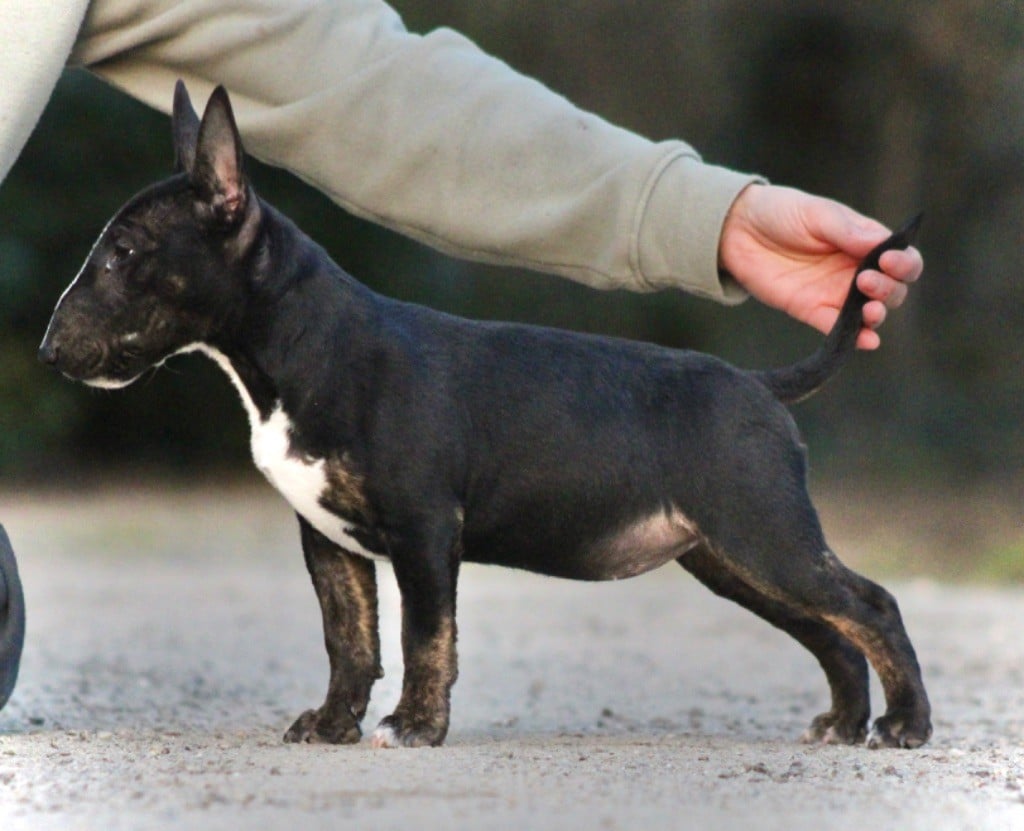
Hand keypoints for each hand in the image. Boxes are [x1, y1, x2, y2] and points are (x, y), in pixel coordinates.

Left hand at [718, 184, 922, 349]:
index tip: (889, 262)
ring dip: (877, 315)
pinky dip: (854, 338)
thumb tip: (884, 244)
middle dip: (889, 290)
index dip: (905, 264)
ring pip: (870, 313)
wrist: (738, 230)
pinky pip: (837, 328)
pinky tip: (866, 340)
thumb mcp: (817, 214)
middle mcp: (856, 271)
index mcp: (865, 243)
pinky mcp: (811, 310)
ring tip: (869, 311)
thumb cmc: (782, 213)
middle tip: (866, 281)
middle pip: (892, 290)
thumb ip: (848, 230)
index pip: (902, 259)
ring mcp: (835, 293)